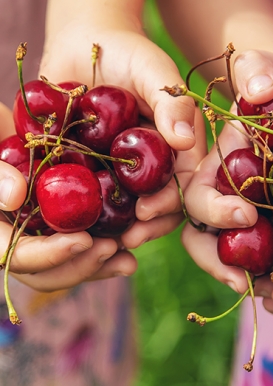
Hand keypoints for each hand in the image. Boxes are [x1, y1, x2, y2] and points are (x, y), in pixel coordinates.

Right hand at [0, 104, 136, 291]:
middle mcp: (19, 235)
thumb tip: (15, 197)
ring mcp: (44, 228)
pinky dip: (107, 244)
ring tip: (129, 261)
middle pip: (46, 271)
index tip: (84, 240)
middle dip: (81, 265)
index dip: (48, 255)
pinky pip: (85, 239)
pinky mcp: (67, 217)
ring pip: (68, 262)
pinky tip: (132, 239)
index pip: (14, 256)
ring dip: (100, 265)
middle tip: (113, 249)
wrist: (17, 128)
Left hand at [39, 6, 206, 247]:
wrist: (85, 46)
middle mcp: (154, 165)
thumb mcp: (154, 71)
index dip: (169, 204)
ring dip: (119, 229)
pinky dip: (90, 215)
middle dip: (147, 226)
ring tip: (103, 242)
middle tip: (127, 238)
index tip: (146, 212)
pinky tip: (80, 227)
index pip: (183, 185)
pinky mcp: (95, 169)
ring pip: (128, 209)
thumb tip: (184, 138)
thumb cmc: (128, 53)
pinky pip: (95, 197)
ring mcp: (124, 170)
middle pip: (159, 205)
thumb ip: (172, 101)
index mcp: (176, 148)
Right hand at [182, 50, 272, 292]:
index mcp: (207, 164)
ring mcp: (240, 206)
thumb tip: (260, 93)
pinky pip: (259, 249)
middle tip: (241, 279)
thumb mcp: (264, 66)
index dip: (211, 208)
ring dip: (238, 273)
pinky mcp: (267, 216)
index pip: (194, 194)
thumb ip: (257, 71)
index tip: (245, 213)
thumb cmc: (271, 78)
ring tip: (266, 291)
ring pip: (224, 249)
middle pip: (200, 234)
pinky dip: (267, 268)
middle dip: (213, 259)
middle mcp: (217, 192)